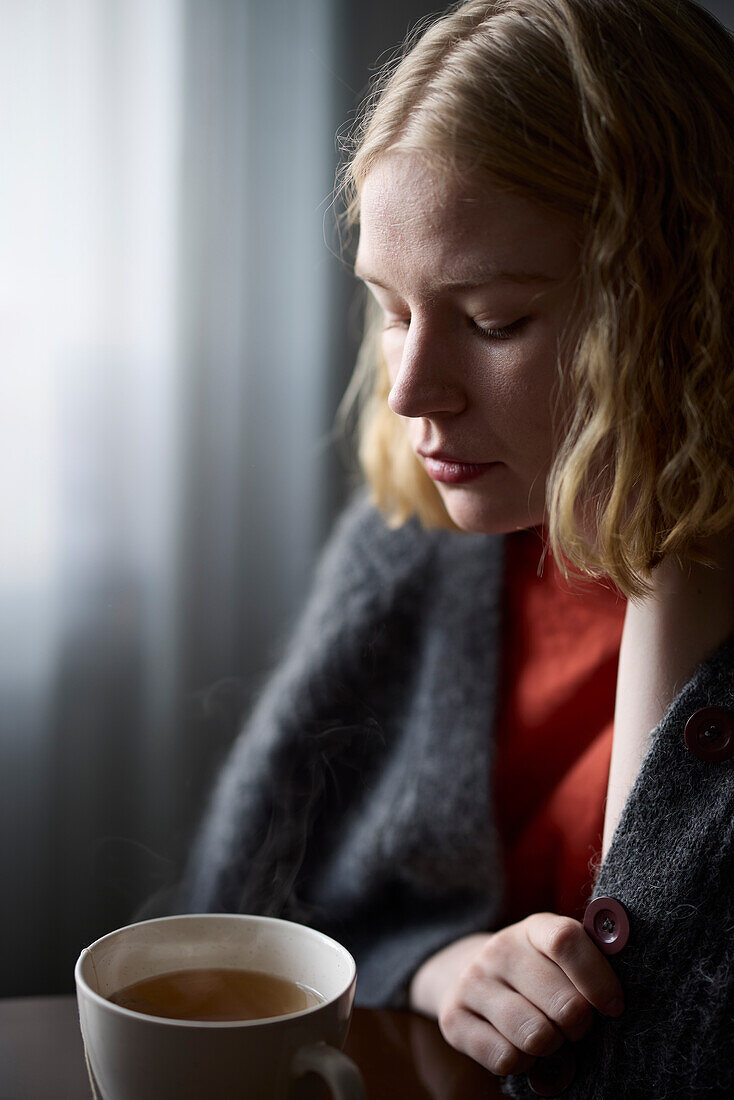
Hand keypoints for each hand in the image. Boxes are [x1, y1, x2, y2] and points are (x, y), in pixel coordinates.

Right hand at [410, 914, 623, 1077]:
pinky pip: (505, 1058)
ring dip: (552, 1048)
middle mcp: (499, 949)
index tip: (614, 1007)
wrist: (469, 974)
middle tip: (573, 1026)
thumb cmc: (535, 973)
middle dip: (579, 1026)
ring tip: (548, 1037)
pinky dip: (522, 1065)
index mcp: (534, 928)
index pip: (567, 941)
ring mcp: (472, 982)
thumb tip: (614, 1002)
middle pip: (563, 1003)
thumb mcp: (559, 959)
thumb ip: (587, 968)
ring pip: (535, 1037)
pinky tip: (520, 1048)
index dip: (598, 979)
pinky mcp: (453, 1018)